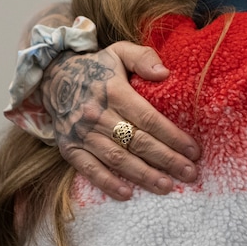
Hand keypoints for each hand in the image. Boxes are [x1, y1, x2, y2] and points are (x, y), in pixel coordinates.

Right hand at [41, 42, 199, 199]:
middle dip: (167, 160)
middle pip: (138, 142)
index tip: (193, 150)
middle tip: (190, 173)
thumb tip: (165, 73)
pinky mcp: (69, 148)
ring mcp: (82, 134)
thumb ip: (144, 58)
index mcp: (114, 92)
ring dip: (144, 175)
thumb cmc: (96, 67)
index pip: (149, 118)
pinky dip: (107, 183)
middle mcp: (98, 115)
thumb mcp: (120, 52)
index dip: (172, 136)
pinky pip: (89, 169)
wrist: (53, 77)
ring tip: (167, 186)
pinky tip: (127, 194)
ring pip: (117, 158)